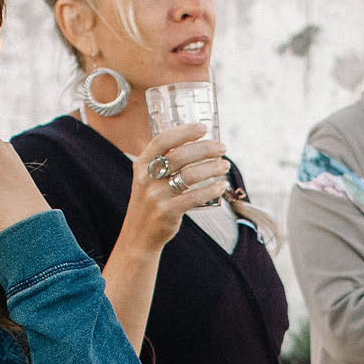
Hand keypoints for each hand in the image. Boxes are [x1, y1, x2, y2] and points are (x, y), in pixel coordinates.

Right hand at [122, 124, 231, 254]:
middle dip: (205, 149)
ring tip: (225, 165)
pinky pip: (194, 197)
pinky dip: (211, 190)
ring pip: (189, 175)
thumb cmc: (150, 203)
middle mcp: (146, 178)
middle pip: (179, 156)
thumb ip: (164, 162)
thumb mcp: (148, 179)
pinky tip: (221, 186)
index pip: (162, 141)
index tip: (203, 128)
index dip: (183, 132)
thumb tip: (196, 144)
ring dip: (211, 168)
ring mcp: (155, 196)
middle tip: (222, 148)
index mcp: (141, 165)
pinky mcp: (166, 212)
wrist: (139, 235)